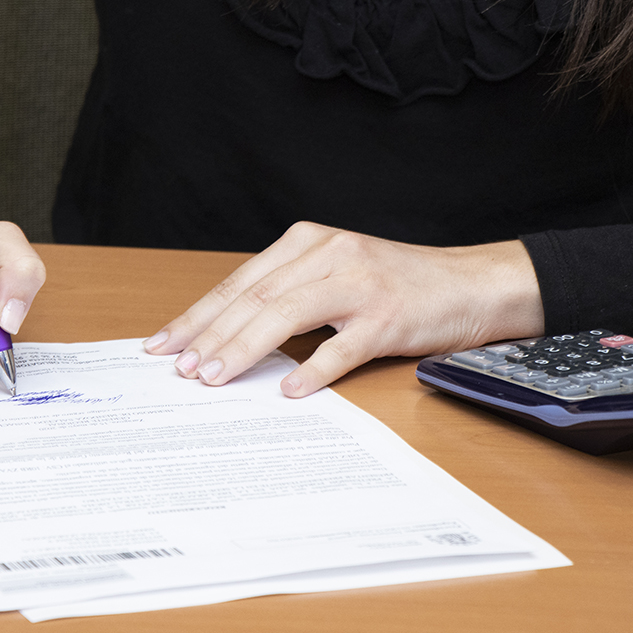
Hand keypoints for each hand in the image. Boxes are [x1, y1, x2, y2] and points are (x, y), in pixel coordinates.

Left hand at [143, 222, 544, 396]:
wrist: (470, 285)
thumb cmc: (395, 284)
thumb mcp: (333, 274)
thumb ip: (286, 295)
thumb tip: (225, 338)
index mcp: (308, 242)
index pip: (239, 283)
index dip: (197, 315)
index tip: (162, 344)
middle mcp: (329, 254)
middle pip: (255, 298)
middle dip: (209, 336)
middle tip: (179, 368)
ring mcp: (360, 284)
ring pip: (286, 316)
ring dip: (245, 349)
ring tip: (214, 378)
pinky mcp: (387, 317)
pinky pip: (342, 348)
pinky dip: (313, 370)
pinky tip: (289, 391)